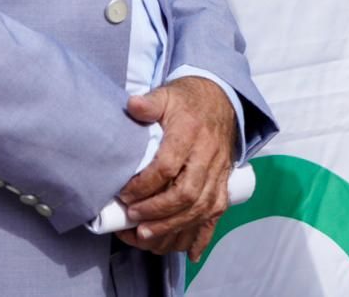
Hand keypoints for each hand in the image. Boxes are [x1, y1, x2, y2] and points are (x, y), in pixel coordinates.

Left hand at [114, 76, 236, 259]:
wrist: (222, 100)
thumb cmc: (188, 101)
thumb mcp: (167, 95)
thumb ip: (149, 103)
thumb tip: (132, 106)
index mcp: (190, 132)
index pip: (168, 165)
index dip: (145, 184)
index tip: (125, 194)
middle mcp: (208, 156)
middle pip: (186, 193)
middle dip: (158, 212)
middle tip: (133, 219)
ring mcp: (219, 173)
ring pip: (200, 208)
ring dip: (174, 227)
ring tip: (147, 237)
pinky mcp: (223, 185)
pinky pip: (216, 215)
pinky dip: (203, 237)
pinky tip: (189, 253)